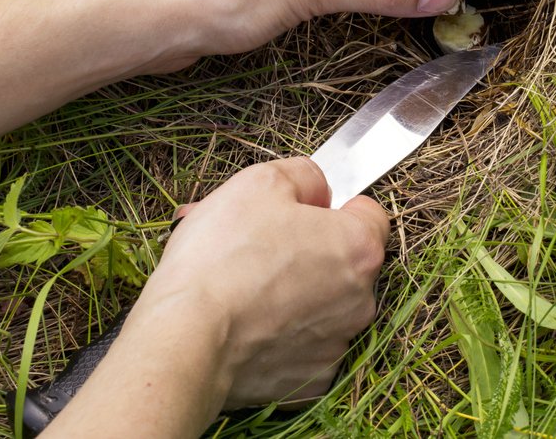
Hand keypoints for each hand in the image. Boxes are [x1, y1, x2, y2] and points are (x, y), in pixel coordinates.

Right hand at [40, 157, 387, 437]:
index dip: (334, 206)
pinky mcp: (310, 381)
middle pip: (343, 262)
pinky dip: (280, 334)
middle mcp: (360, 300)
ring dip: (291, 290)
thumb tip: (317, 189)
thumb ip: (304, 176)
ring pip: (321, 304)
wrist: (186, 340)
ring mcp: (337, 344)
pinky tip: (244, 322)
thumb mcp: (260, 183)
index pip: (369, 215)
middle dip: (305, 249)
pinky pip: (302, 345)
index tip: (302, 211)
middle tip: (255, 242)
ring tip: (238, 280)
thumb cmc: (223, 258)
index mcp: (359, 248)